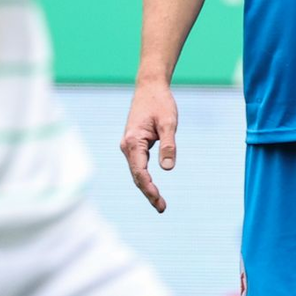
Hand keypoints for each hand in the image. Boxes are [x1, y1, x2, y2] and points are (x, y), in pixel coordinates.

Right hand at [120, 80, 178, 212]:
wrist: (150, 87)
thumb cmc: (160, 103)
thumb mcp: (168, 123)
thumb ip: (168, 145)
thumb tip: (168, 169)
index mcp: (133, 141)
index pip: (140, 172)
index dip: (150, 189)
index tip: (160, 202)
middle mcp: (127, 145)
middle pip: (136, 176)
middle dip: (148, 193)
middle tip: (162, 208)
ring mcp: (129, 145)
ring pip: (136, 172)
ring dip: (146, 188)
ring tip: (160, 203)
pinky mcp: (134, 144)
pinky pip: (138, 165)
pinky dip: (145, 178)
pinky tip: (153, 187)